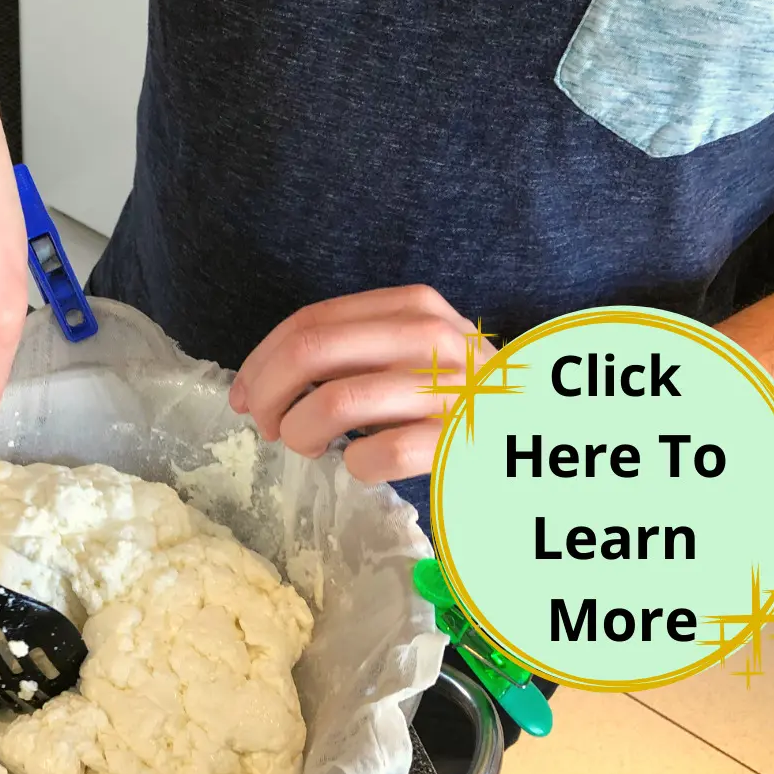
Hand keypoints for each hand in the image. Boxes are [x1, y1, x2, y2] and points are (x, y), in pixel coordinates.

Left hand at [230, 285, 495, 483]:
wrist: (531, 426)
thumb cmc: (456, 395)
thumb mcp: (411, 351)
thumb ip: (351, 350)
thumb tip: (259, 381)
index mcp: (412, 307)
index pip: (310, 321)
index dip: (261, 360)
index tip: (242, 393)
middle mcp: (431, 338)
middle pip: (311, 351)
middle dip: (267, 393)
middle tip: (265, 424)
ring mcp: (448, 390)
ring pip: (336, 402)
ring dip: (301, 432)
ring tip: (310, 447)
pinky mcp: (458, 443)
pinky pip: (379, 455)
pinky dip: (355, 466)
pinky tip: (363, 465)